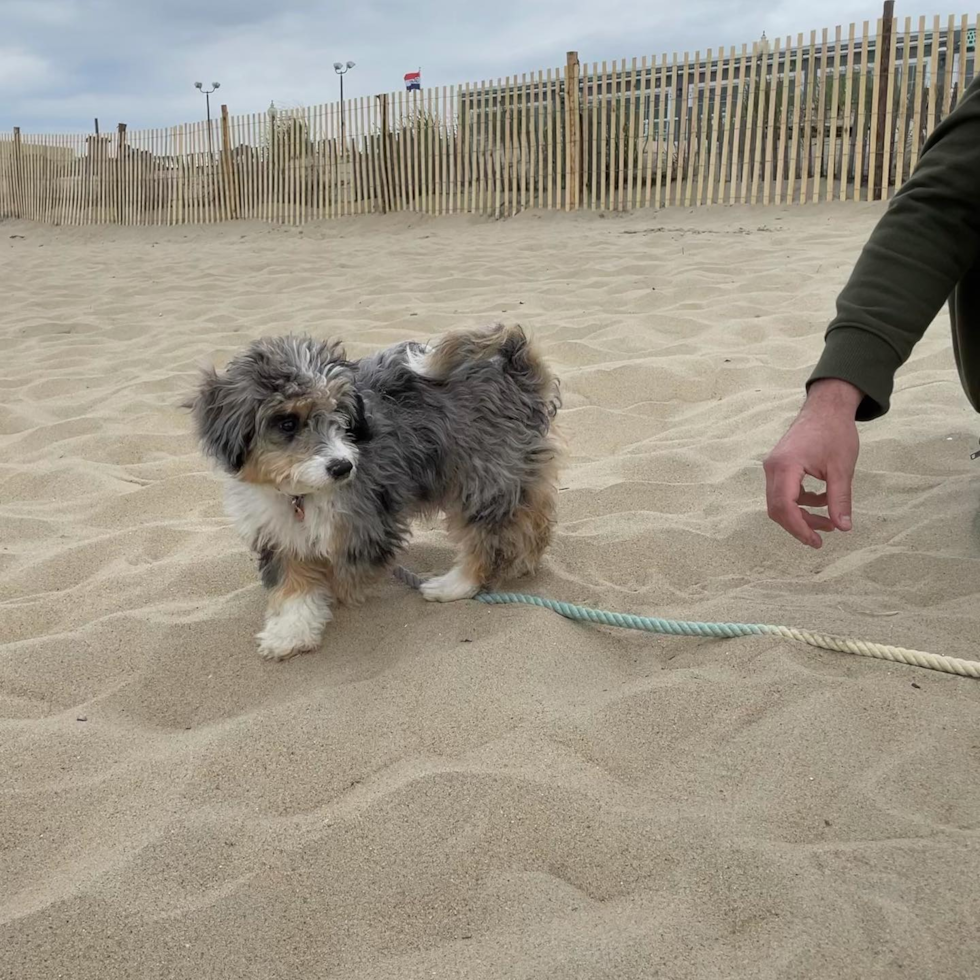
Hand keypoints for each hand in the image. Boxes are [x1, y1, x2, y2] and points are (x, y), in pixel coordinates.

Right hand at [763, 379, 862, 548]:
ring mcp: (773, 466)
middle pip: (777, 508)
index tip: (816, 541)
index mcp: (786, 467)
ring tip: (828, 521)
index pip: (785, 507)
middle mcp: (773, 467)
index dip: (799, 528)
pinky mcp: (779, 465)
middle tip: (820, 538)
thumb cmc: (835, 432)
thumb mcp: (842, 469)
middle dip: (799, 525)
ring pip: (779, 502)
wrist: (826, 407)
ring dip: (801, 515)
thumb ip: (840, 499)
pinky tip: (822, 501)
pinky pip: (783, 492)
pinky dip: (800, 502)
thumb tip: (844, 527)